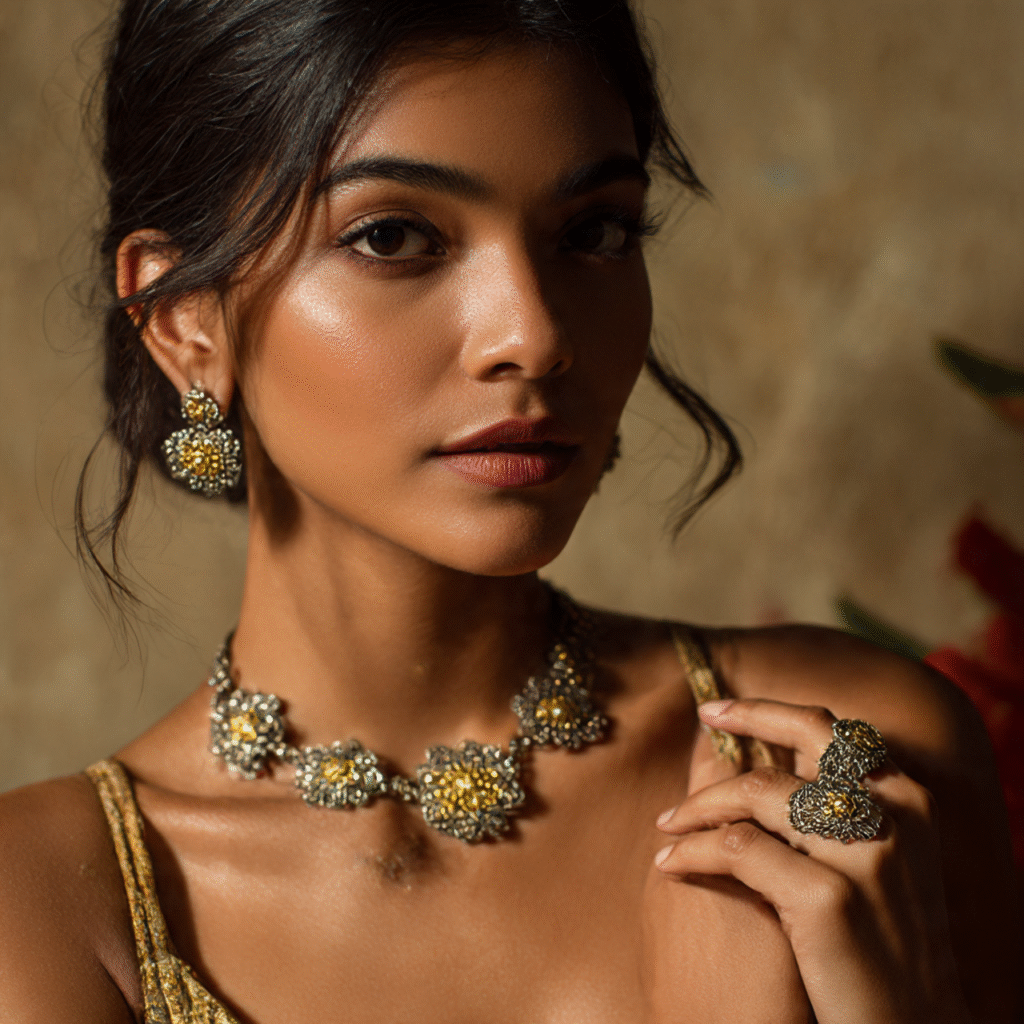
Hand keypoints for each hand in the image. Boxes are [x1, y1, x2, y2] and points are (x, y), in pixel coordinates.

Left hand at [654, 699, 971, 1023]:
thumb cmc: (883, 947)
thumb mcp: (881, 865)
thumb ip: (838, 812)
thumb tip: (767, 762)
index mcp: (908, 800)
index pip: (832, 730)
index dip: (772, 712)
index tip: (723, 711)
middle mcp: (894, 813)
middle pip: (802, 736)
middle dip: (746, 717)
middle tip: (705, 717)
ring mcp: (863, 852)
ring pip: (756, 792)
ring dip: (698, 805)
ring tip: (668, 825)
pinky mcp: (828, 895)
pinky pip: (736, 848)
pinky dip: (693, 852)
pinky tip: (670, 864)